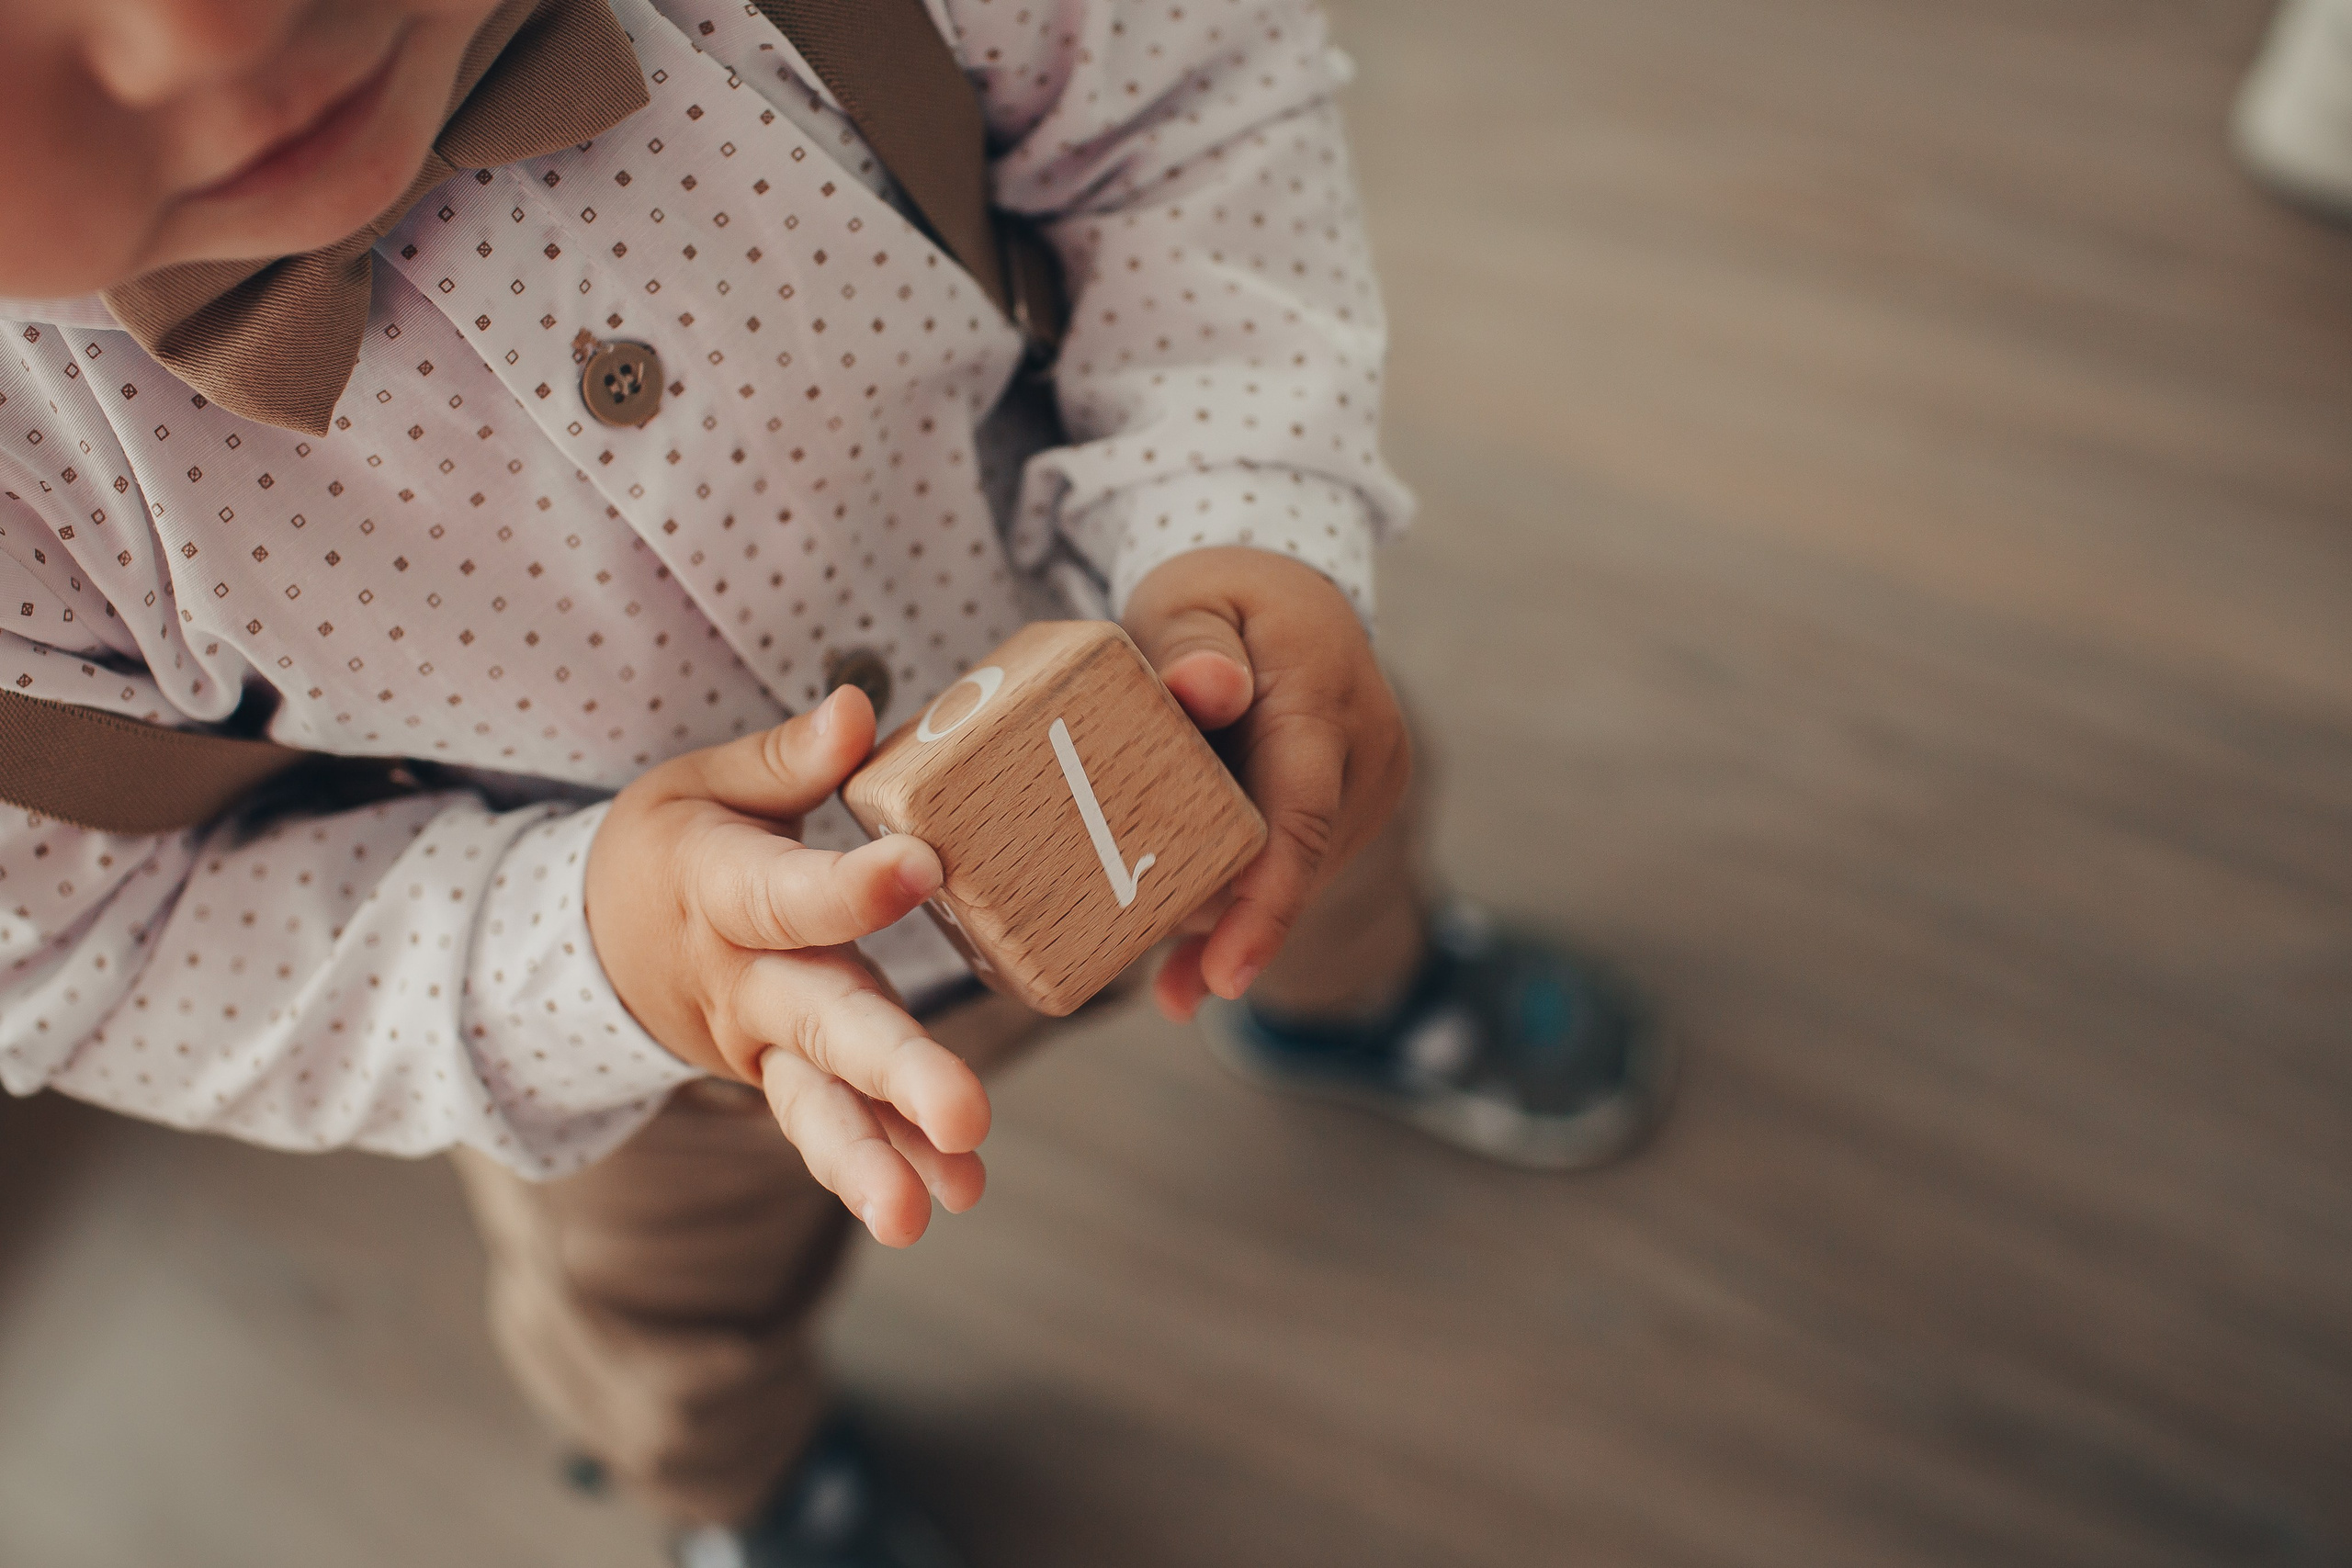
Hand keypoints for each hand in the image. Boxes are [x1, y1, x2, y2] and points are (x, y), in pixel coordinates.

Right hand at [584, 686, 990, 1246]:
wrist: (596, 942)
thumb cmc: (675, 845)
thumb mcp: (707, 782)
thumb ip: (788, 759)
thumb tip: (858, 709)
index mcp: (720, 888)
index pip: (789, 893)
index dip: (853, 885)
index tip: (922, 865)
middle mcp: (743, 980)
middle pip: (822, 1026)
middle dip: (894, 1073)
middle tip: (964, 1114)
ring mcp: (761, 1043)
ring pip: (816, 1105)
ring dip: (878, 1160)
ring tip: (936, 1206)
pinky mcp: (781, 1079)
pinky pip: (825, 1128)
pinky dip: (882, 1167)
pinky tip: (948, 1195)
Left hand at [1121, 546, 1411, 1020]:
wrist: (1289, 598)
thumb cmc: (1220, 600)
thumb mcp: (1187, 598)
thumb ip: (1189, 641)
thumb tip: (1207, 690)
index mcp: (1323, 698)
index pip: (1301, 815)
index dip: (1266, 901)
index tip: (1227, 973)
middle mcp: (1367, 753)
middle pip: (1287, 864)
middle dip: (1214, 912)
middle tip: (1125, 939)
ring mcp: (1369, 789)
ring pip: (1290, 878)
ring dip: (1221, 912)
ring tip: (1142, 939)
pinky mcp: (1354, 814)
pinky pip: (1297, 877)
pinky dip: (1240, 922)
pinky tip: (1186, 986)